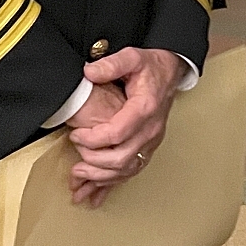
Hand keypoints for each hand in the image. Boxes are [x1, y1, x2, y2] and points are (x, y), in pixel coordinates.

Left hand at [66, 47, 184, 206]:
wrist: (171, 71)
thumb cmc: (151, 66)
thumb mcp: (132, 57)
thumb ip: (110, 64)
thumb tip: (89, 72)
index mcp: (145, 108)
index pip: (117, 133)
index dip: (93, 139)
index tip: (75, 134)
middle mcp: (152, 128)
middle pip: (121, 157)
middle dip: (93, 162)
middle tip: (75, 155)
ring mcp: (152, 140)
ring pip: (127, 169)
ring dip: (101, 177)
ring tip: (78, 174)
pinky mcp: (150, 147)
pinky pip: (133, 170)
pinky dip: (114, 181)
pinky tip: (97, 188)